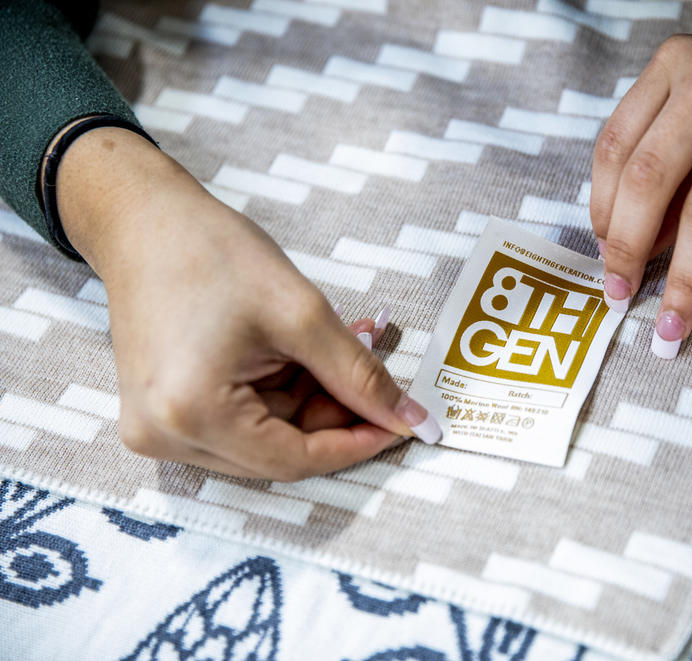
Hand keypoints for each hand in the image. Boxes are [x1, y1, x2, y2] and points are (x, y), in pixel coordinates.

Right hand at [57, 127, 439, 479]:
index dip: (357, 443)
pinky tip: (301, 355)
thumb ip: (359, 374)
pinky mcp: (162, 414)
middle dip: (335, 417)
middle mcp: (165, 436)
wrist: (144, 222)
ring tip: (338, 349)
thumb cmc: (211, 253)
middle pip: (279, 453)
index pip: (295, 459)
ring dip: (311, 402)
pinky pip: (240, 423)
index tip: (402, 423)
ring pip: (265, 440)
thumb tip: (408, 417)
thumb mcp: (301, 313)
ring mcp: (157, 429)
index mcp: (192, 413)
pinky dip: (281, 395)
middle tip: (375, 376)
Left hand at [591, 16, 691, 357]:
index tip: (607, 260)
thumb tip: (634, 248)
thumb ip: (669, 164)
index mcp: (674, 64)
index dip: (603, 213)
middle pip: (650, 179)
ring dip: (686, 280)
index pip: (615, 148)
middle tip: (623, 298)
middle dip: (630, 251)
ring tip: (676, 324)